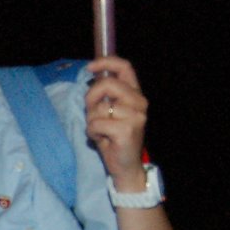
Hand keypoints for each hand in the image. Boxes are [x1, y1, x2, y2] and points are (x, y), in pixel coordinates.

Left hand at [84, 55, 149, 184]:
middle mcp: (139, 103)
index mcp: (136, 95)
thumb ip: (105, 96)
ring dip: (91, 121)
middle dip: (91, 97)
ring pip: (99, 108)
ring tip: (101, 132)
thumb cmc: (114, 139)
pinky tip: (102, 140)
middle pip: (107, 84)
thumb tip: (92, 77)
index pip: (125, 67)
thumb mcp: (110, 112)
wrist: (126, 167)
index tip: (90, 67)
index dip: (106, 62)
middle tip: (91, 113)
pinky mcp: (126, 130)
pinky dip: (92, 133)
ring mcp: (135, 116)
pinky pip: (96, 124)